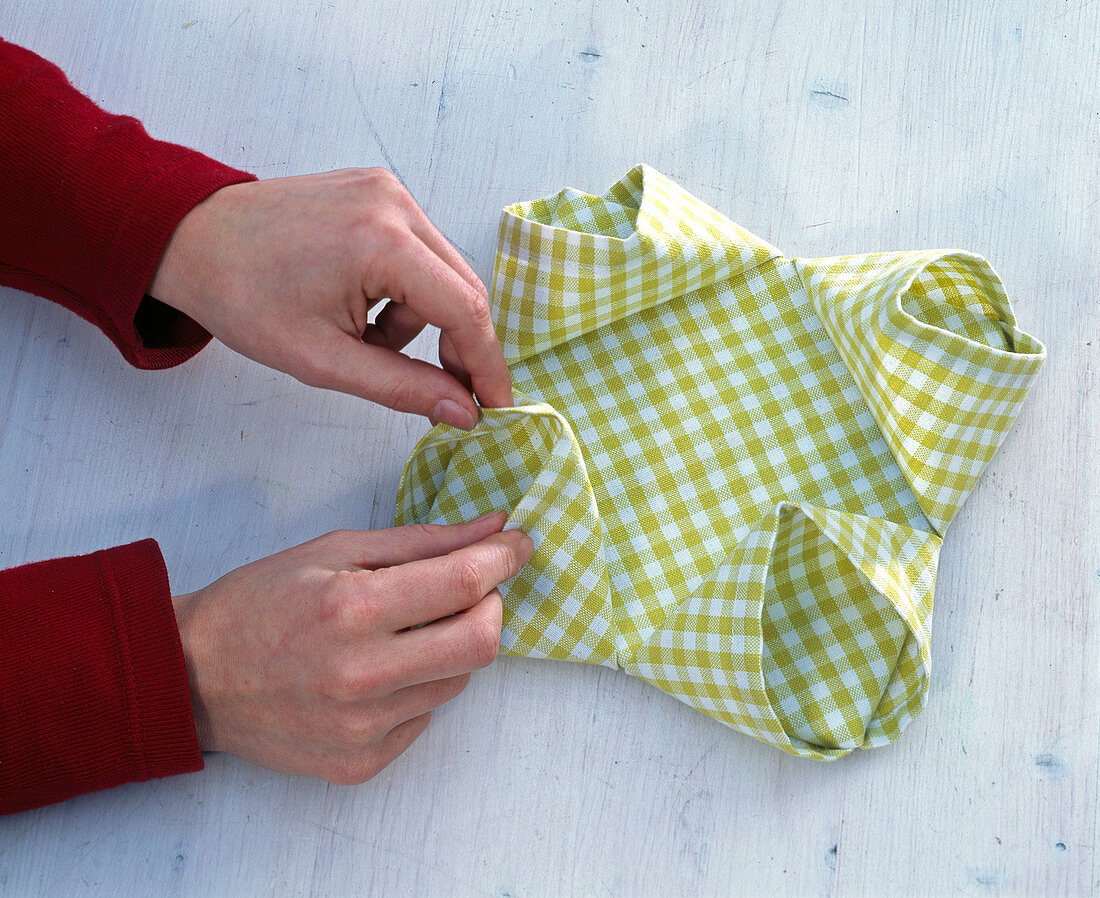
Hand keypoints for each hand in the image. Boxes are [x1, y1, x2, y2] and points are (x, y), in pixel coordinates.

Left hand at [149, 169, 511, 428]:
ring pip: (442, 273)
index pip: (466, 309)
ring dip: (422, 320)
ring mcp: (387, 190)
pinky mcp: (378, 190)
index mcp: (382, 242)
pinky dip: (404, 291)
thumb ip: (403, 388)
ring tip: (366, 343)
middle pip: (464, 288)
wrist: (189, 240)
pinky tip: (361, 307)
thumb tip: (464, 412)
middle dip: (457, 346)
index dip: (487, 364)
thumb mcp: (324, 360)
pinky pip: (418, 250)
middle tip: (442, 392)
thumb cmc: (243, 298)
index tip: (496, 405)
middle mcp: (394, 204)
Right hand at [171, 512, 531, 784]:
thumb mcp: (335, 549)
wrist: (192, 677)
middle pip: (482, 644)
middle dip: (492, 607)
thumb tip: (492, 528)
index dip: (505, 558)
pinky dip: (418, 686)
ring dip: (450, 646)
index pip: (465, 584)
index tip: (517, 544)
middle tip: (473, 589)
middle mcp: (362, 675)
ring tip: (406, 629)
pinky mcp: (359, 763)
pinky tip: (380, 671)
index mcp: (353, 608)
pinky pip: (424, 716)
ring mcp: (362, 727)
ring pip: (458, 680)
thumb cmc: (260, 602)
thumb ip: (422, 541)